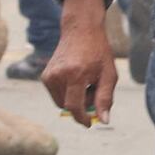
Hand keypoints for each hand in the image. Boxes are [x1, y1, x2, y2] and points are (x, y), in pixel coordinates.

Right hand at [42, 0, 116, 127]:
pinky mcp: (45, 76)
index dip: (82, 118)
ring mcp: (49, 75)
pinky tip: (76, 79)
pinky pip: (57, 95)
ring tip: (86, 82)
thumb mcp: (109, 74)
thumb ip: (106, 98)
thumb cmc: (98, 52)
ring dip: (74, 100)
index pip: (74, 106)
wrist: (81, 31)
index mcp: (75, 74)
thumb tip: (104, 121)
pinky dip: (67, 93)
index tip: (90, 123)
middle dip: (82, 106)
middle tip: (94, 91)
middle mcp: (58, 75)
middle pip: (69, 106)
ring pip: (62, 102)